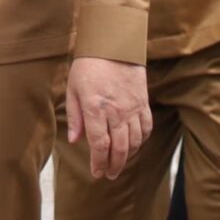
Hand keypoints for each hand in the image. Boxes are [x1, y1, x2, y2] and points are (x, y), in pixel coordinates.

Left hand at [63, 56, 151, 180]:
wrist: (114, 44)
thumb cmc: (89, 65)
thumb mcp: (73, 88)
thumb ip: (75, 117)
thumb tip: (75, 140)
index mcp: (96, 109)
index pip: (99, 145)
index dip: (99, 163)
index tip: (96, 173)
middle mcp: (116, 112)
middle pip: (119, 148)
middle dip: (114, 165)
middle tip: (109, 175)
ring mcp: (132, 108)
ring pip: (134, 141)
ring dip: (127, 156)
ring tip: (119, 164)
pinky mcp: (143, 102)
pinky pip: (146, 127)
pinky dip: (141, 141)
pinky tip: (134, 145)